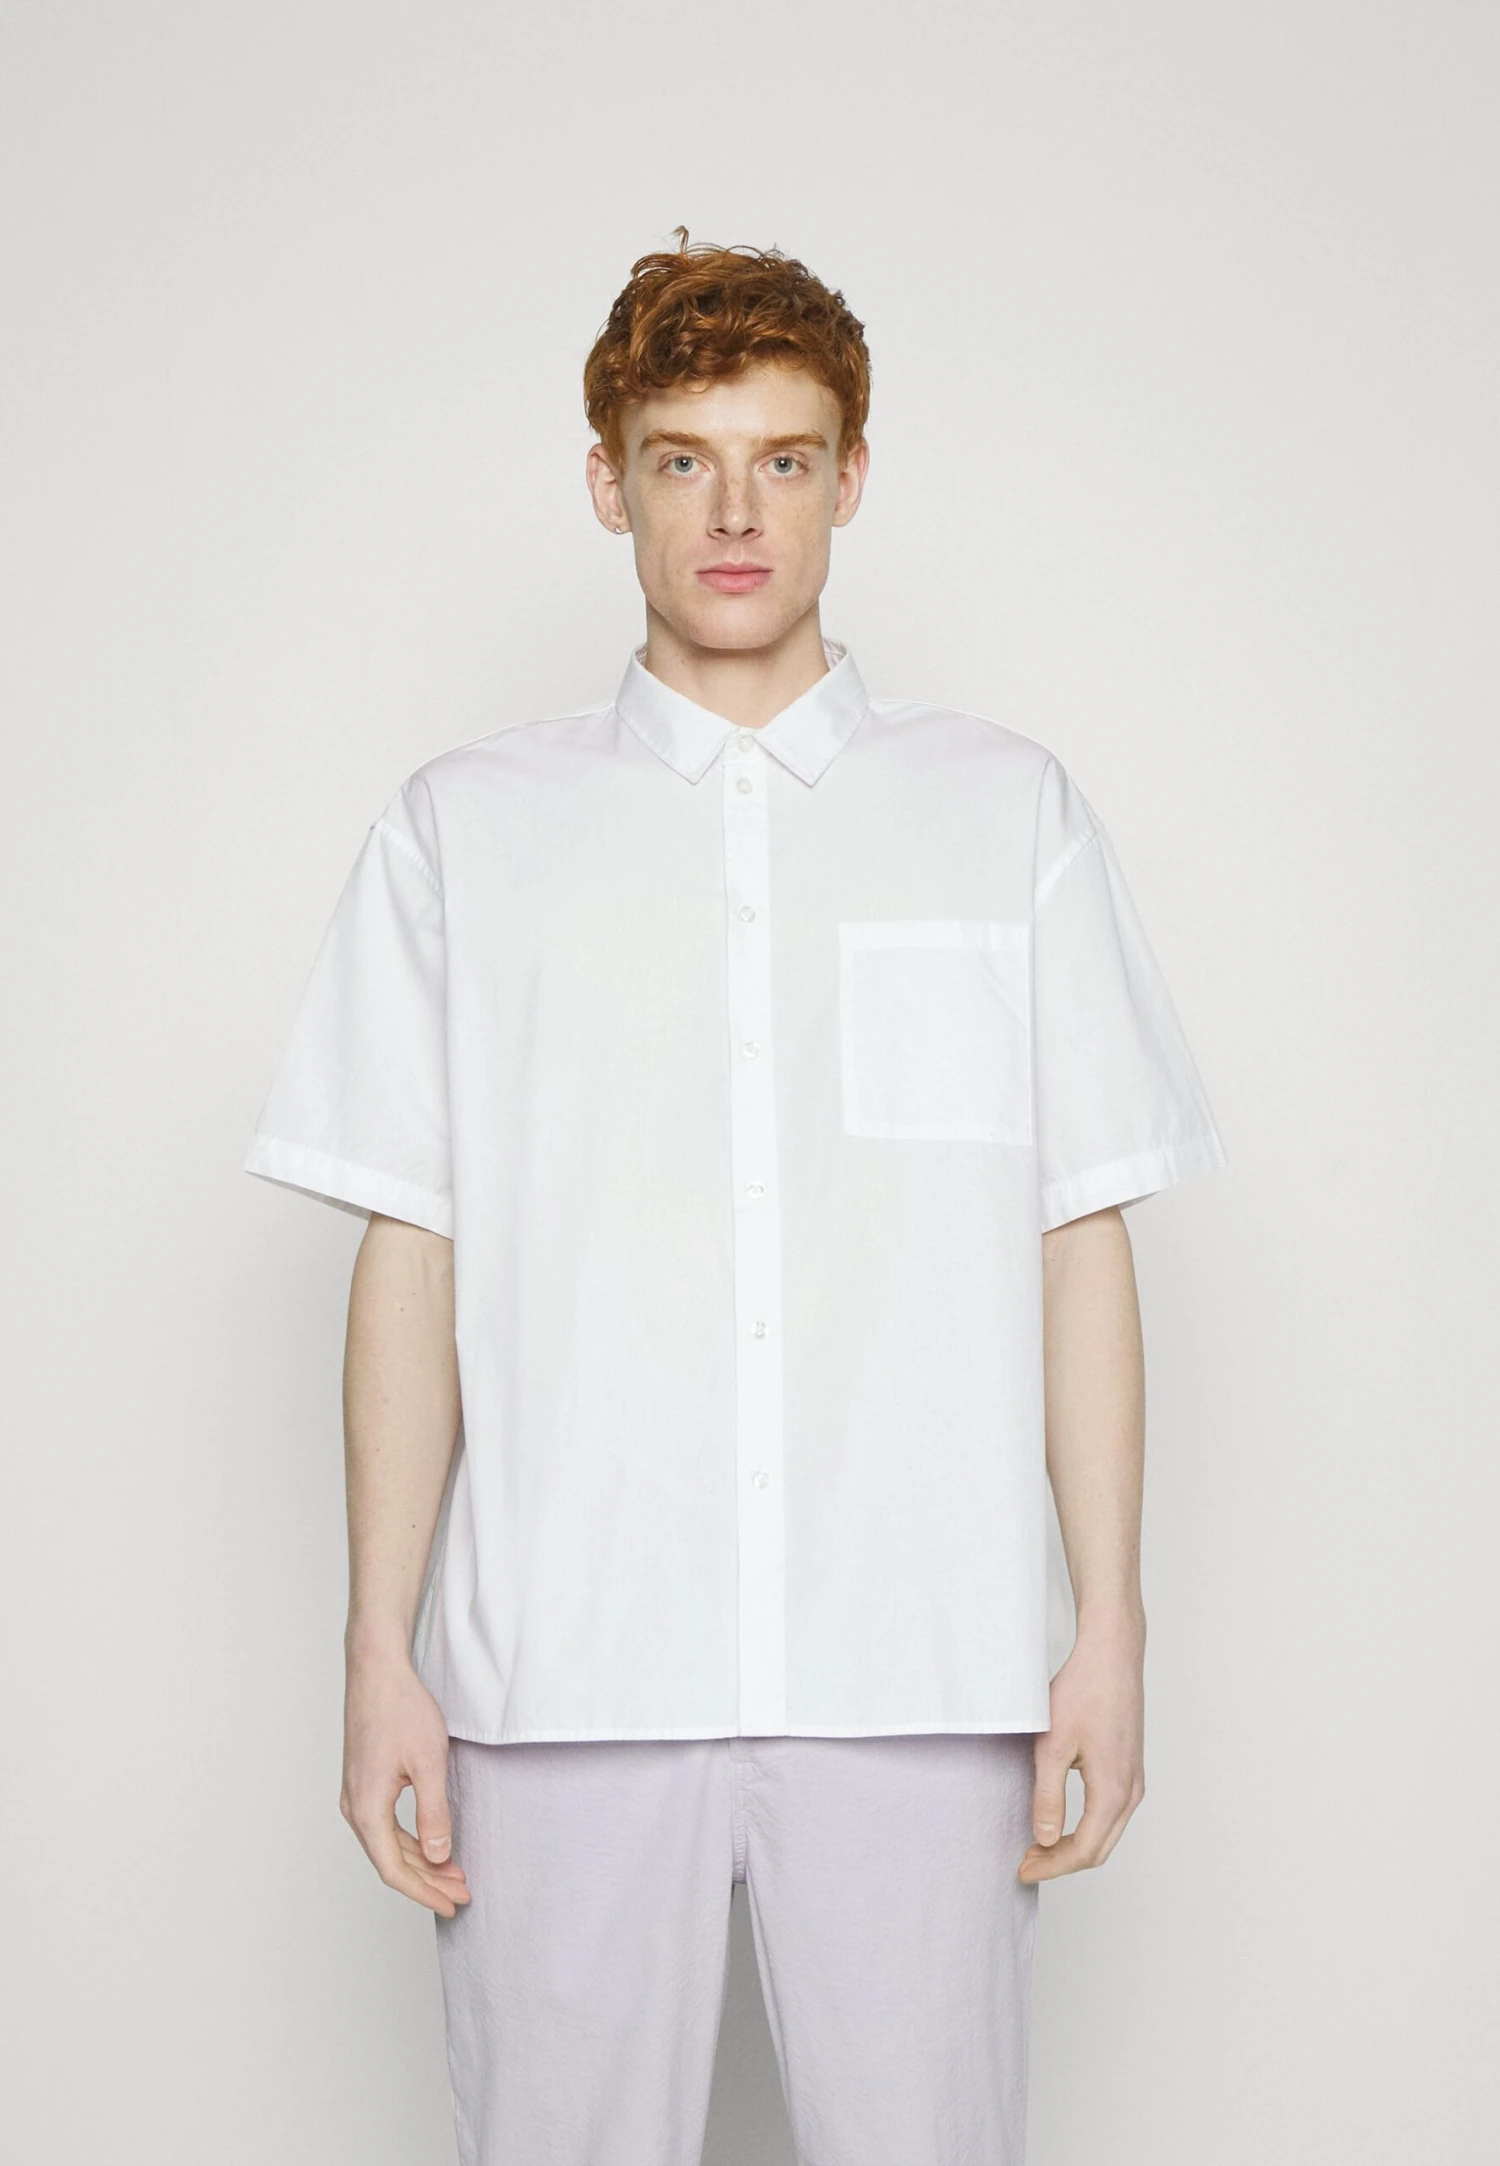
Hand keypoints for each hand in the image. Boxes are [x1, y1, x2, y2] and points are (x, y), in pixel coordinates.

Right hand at [340, 1650, 472, 1916]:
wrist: (377, 1671)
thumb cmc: (400, 1709)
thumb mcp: (429, 1763)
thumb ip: (434, 1814)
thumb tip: (438, 1856)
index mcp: (367, 1808)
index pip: (394, 1869)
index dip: (424, 1892)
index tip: (451, 1905)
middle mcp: (355, 1807)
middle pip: (391, 1861)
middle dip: (428, 1881)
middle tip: (462, 1892)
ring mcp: (357, 1795)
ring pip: (388, 1845)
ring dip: (421, 1862)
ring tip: (454, 1873)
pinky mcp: (364, 1783)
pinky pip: (385, 1826)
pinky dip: (411, 1841)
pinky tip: (434, 1843)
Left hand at [1018, 1610, 1145, 1883]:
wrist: (1111, 1655)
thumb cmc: (1083, 1692)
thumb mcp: (1052, 1745)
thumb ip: (1047, 1796)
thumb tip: (1045, 1839)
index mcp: (1113, 1791)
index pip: (1084, 1851)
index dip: (1052, 1867)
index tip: (1023, 1871)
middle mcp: (1131, 1791)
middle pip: (1099, 1849)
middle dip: (1062, 1862)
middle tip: (1027, 1862)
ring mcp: (1135, 1780)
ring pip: (1107, 1833)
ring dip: (1075, 1845)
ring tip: (1038, 1844)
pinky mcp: (1130, 1767)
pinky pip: (1112, 1813)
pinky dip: (1087, 1827)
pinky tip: (1062, 1819)